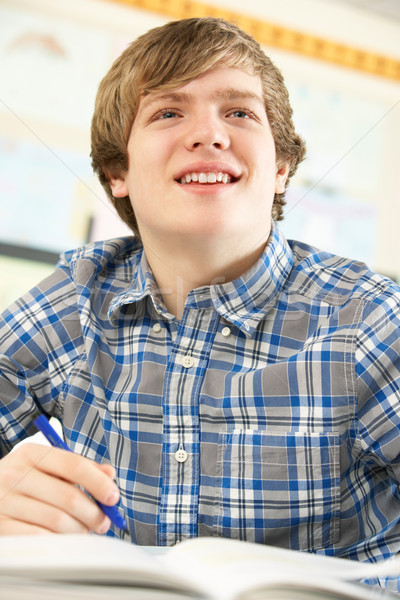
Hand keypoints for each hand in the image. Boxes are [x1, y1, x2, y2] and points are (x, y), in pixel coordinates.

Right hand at [0, 443, 119, 534]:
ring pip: (57, 521)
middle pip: (68, 496)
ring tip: (84, 531)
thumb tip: (109, 474)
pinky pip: (39, 537)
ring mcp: (3, 502)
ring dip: (79, 530)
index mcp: (30, 453)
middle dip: (93, 513)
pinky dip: (59, 541)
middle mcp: (14, 475)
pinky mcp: (0, 527)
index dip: (98, 482)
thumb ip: (78, 467)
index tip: (113, 497)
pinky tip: (64, 539)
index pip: (74, 466)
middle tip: (104, 522)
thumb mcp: (45, 465)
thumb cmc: (22, 481)